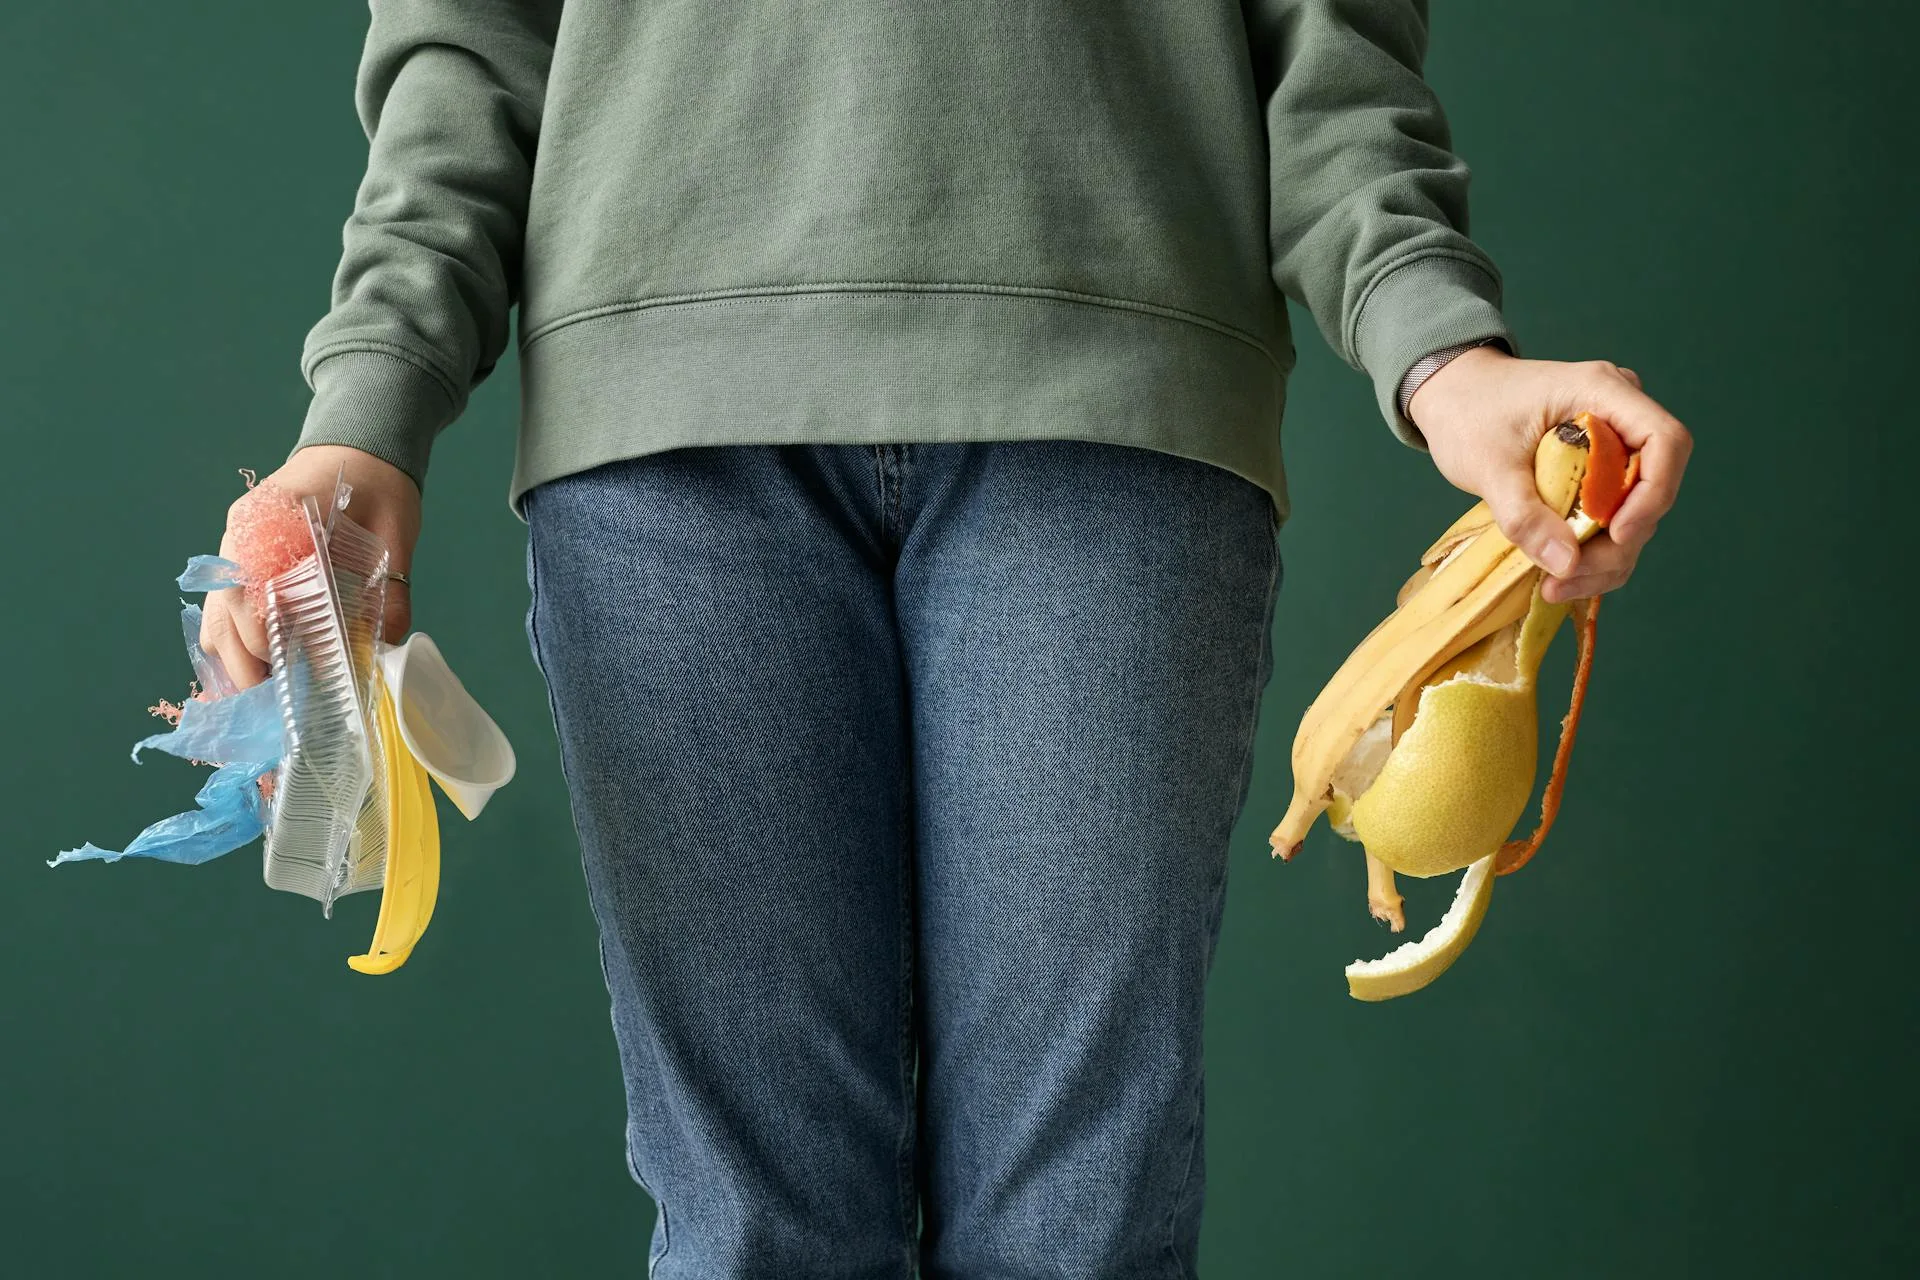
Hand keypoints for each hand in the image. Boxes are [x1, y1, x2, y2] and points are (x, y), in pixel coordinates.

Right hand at [199, 445, 421, 689]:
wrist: (362, 449)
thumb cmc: (378, 485)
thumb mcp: (394, 531)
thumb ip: (391, 586)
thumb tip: (386, 646)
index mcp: (272, 518)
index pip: (248, 586)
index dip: (262, 632)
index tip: (283, 665)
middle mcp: (241, 537)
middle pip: (223, 610)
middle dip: (243, 662)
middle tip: (270, 704)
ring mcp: (236, 550)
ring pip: (216, 615)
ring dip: (232, 659)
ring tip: (257, 702)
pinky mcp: (244, 563)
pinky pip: (224, 610)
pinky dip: (232, 645)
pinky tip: (251, 679)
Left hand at [1406, 345, 1690, 603]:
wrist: (1451, 395)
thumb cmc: (1467, 413)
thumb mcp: (1487, 465)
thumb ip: (1524, 514)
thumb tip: (1565, 564)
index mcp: (1602, 391)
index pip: (1665, 441)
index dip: (1653, 493)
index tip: (1617, 534)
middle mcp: (1619, 415)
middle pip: (1652, 487)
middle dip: (1618, 542)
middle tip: (1567, 576)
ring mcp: (1613, 443)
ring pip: (1634, 511)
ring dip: (1605, 558)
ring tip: (1555, 587)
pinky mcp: (1599, 471)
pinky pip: (1611, 515)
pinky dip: (1592, 551)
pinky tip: (1559, 577)